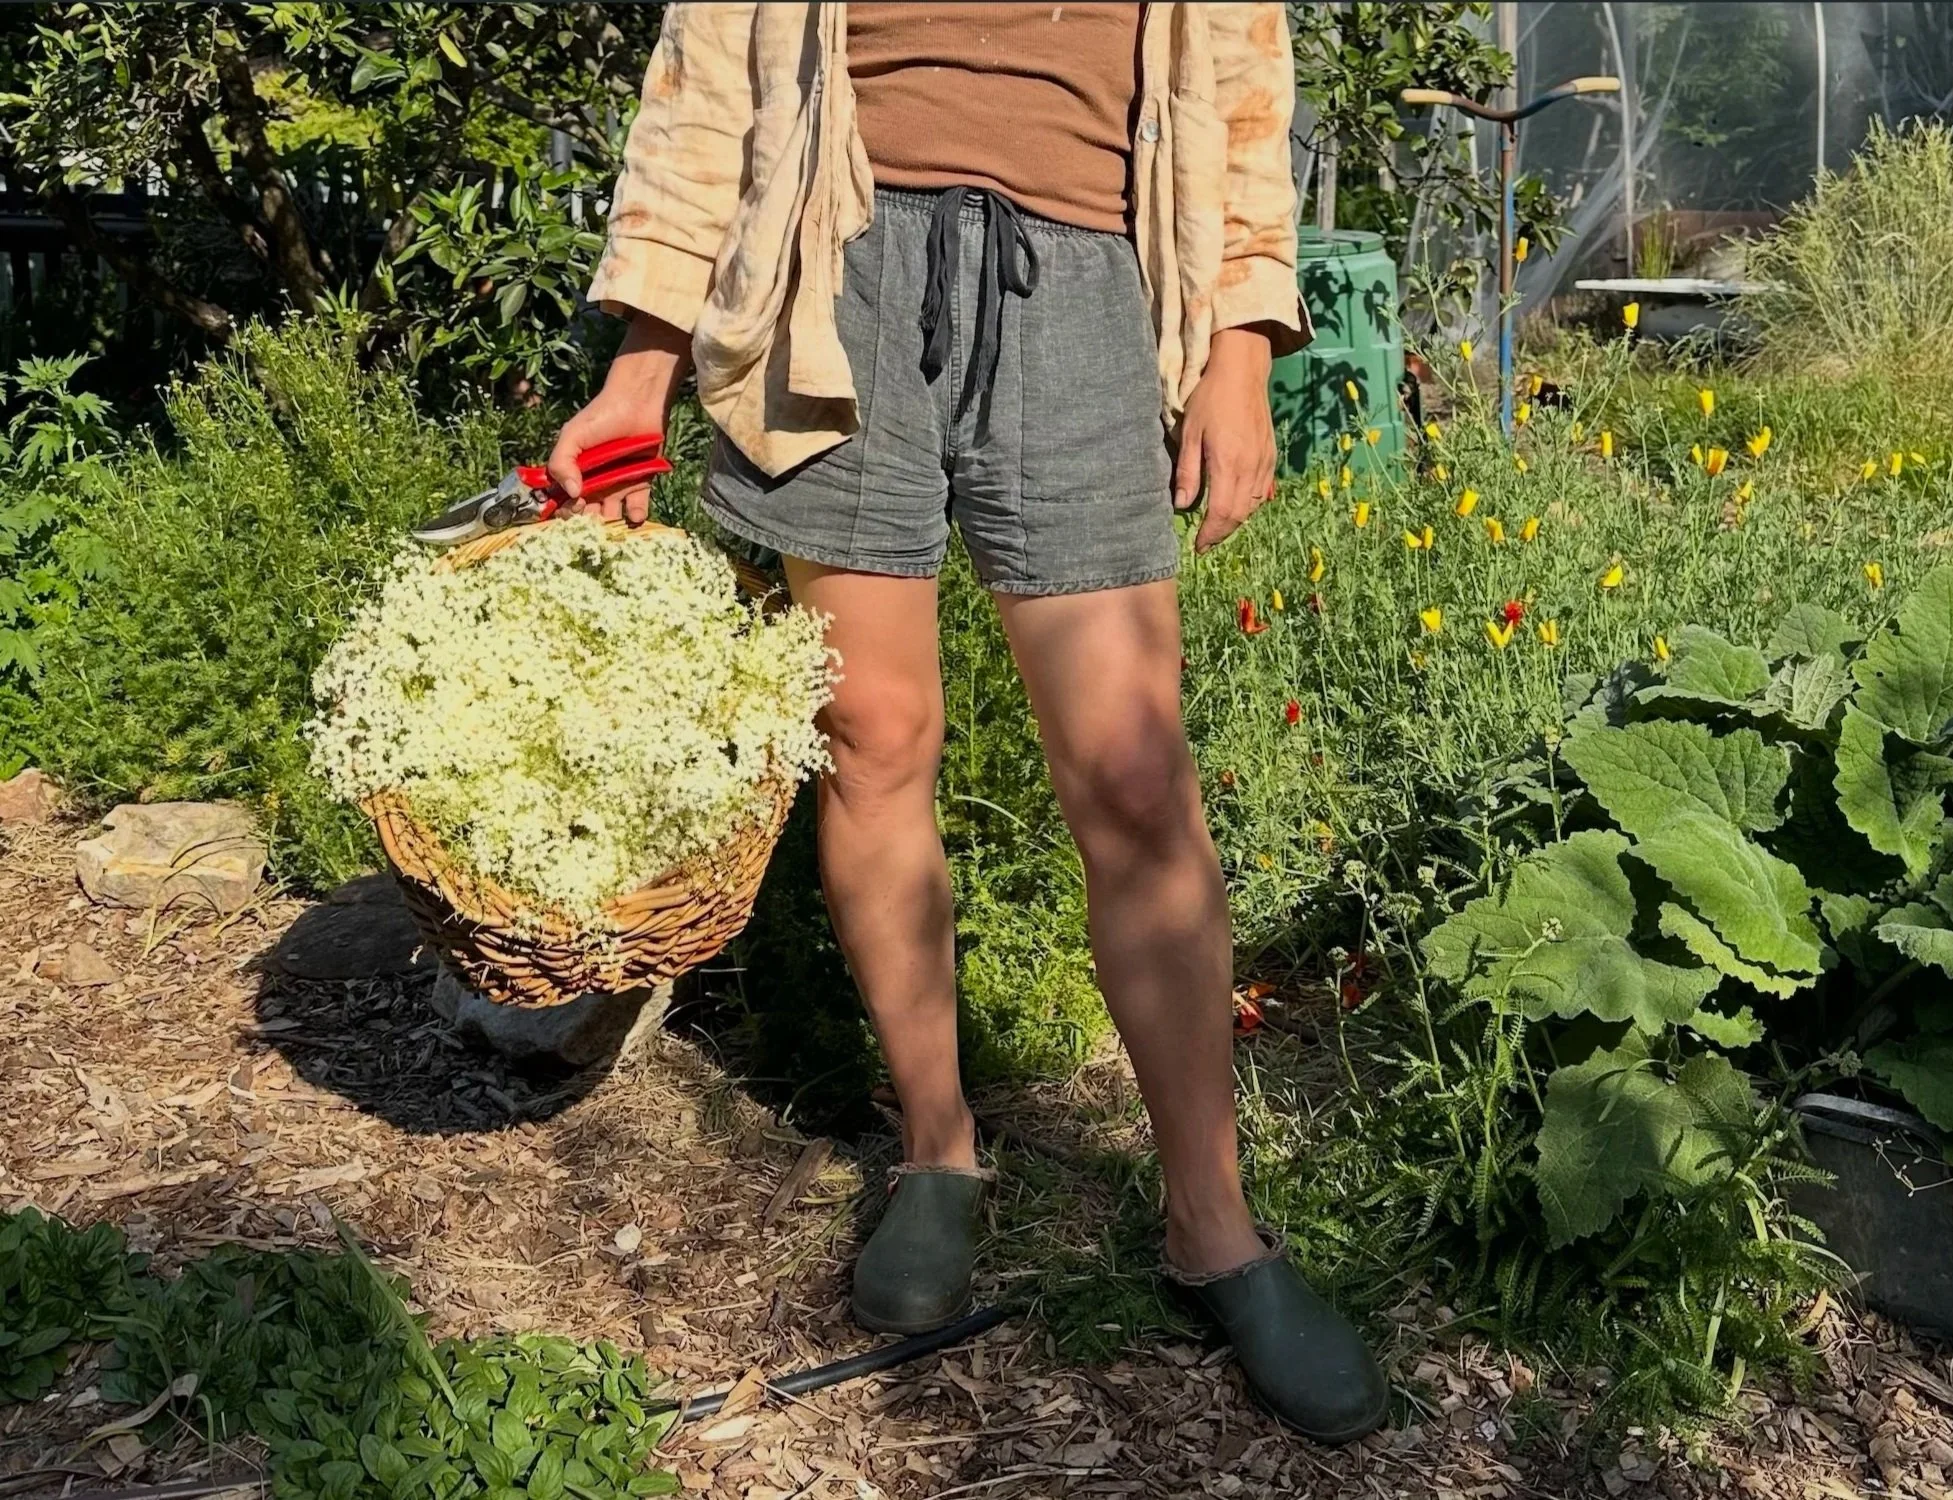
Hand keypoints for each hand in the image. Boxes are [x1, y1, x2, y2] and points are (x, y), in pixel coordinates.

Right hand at [547, 313, 692, 523]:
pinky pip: (637, 506)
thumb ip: (560, 462)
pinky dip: (635, 515)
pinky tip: (634, 516)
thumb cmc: (600, 415)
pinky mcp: (640, 482)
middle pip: (587, 513)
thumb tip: (571, 492)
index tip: (574, 506)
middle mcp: (594, 482)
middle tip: (593, 519)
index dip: (566, 509)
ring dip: (610, 522)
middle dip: (588, 522)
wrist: (637, 402)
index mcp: (573, 472)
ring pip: (611, 514)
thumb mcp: (572, 436)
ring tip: (612, 521)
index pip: (564, 500)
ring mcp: (617, 484)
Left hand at [1173, 325, 1277, 553]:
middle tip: (1206, 543)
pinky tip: (1238, 507)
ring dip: (1236, 522)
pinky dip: (1250, 505)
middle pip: (1238, 515)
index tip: (1198, 547)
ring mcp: (1265, 462)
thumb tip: (1182, 505)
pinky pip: (1263, 491)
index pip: (1220, 513)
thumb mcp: (1190, 433)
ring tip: (1219, 529)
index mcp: (1228, 465)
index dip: (1210, 534)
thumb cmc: (1210, 398)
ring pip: (1253, 506)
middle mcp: (1251, 468)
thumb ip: (1187, 471)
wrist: (1242, 371)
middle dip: (1222, 533)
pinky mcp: (1271, 455)